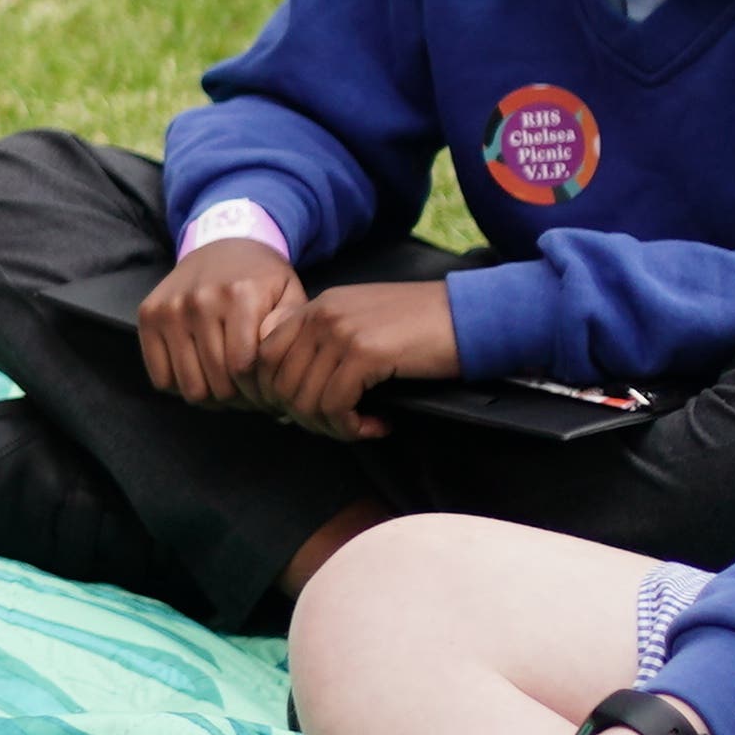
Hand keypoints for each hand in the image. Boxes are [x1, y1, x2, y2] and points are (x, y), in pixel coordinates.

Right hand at [134, 235, 299, 404]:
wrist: (222, 243)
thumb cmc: (260, 278)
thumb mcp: (289, 294)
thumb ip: (289, 330)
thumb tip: (277, 365)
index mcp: (240, 296)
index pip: (243, 368)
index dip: (256, 392)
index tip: (265, 395)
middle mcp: (200, 300)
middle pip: (216, 381)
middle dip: (236, 399)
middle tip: (245, 396)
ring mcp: (170, 308)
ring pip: (188, 384)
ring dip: (208, 396)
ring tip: (222, 387)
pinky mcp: (148, 314)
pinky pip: (159, 376)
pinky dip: (178, 385)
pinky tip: (197, 373)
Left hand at [252, 277, 461, 430]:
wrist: (470, 315)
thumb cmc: (422, 327)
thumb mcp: (362, 324)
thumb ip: (326, 345)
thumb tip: (293, 395)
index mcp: (315, 307)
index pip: (264, 357)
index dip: (277, 394)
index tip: (310, 414)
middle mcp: (321, 314)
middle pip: (280, 384)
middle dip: (307, 418)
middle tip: (343, 427)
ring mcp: (340, 331)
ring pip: (306, 400)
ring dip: (333, 427)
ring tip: (364, 428)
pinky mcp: (364, 352)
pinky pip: (336, 406)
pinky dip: (354, 427)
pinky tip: (381, 425)